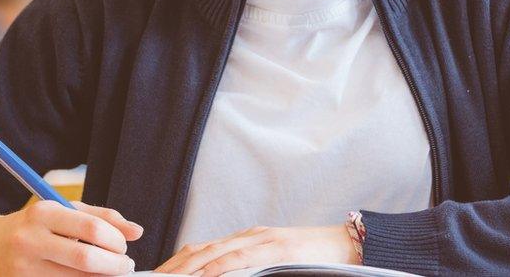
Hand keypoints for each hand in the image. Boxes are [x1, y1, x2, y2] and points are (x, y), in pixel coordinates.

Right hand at [0, 200, 143, 275]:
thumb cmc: (33, 226)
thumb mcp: (63, 211)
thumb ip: (101, 218)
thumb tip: (136, 231)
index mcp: (43, 213)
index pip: (91, 228)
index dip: (117, 240)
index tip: (124, 246)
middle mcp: (31, 239)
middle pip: (86, 258)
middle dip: (115, 265)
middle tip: (125, 265)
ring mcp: (26, 268)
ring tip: (109, 272)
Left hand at [156, 225, 357, 275]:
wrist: (350, 245)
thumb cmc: (314, 261)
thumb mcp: (275, 265)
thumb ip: (250, 270)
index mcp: (245, 241)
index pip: (201, 250)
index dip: (177, 263)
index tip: (159, 275)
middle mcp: (248, 237)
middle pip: (200, 250)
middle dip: (175, 267)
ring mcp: (261, 241)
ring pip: (215, 253)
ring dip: (189, 269)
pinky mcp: (276, 248)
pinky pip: (242, 258)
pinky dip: (220, 267)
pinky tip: (205, 275)